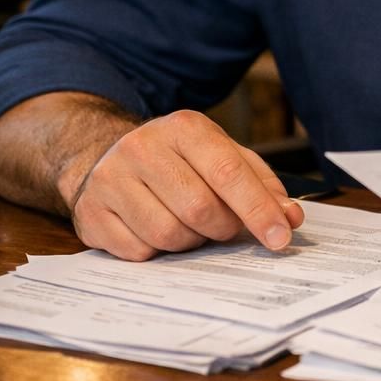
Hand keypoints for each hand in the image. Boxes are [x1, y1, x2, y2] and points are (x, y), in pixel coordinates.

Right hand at [61, 110, 304, 260]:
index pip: (228, 173)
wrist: (108, 159)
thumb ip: (262, 185)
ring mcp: (110, 180)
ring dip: (190, 242)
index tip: (280, 238)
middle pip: (199, 209)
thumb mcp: (224, 157)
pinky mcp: (90, 214)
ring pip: (169, 235)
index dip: (258, 210)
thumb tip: (290, 217)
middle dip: (223, 228)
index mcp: (184, 128)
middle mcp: (142, 147)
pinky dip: (157, 252)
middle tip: (224, 228)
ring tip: (188, 225)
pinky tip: (154, 230)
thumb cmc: (181, 163)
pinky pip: (139, 253)